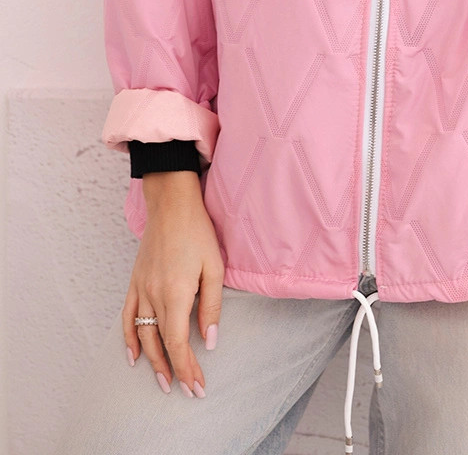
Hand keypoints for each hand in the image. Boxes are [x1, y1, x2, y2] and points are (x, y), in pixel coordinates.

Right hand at [122, 171, 223, 396]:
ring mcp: (140, 289)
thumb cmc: (197, 232)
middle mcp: (153, 295)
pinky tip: (133, 356)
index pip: (179, 343)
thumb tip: (209, 341)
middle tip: (186, 390)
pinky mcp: (135, 281)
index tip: (198, 386)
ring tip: (163, 382)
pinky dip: (129, 338)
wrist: (171, 203)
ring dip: (152, 361)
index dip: (188, 368)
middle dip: (174, 370)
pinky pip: (127, 316)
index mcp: (175, 294)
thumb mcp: (214, 267)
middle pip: (161, 343)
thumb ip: (211, 306)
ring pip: (143, 335)